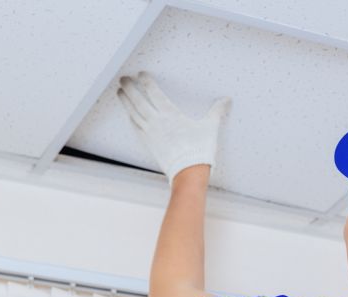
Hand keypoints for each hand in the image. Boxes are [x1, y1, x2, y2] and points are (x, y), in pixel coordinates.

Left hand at [117, 71, 231, 185]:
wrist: (188, 172)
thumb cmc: (199, 150)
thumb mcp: (210, 128)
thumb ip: (216, 112)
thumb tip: (226, 100)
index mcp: (170, 114)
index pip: (154, 93)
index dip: (146, 82)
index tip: (141, 74)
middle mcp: (157, 122)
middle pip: (138, 101)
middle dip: (130, 88)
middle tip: (123, 79)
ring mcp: (150, 133)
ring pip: (133, 113)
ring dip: (126, 102)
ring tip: (120, 92)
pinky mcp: (149, 144)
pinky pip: (136, 128)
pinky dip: (131, 119)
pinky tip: (129, 115)